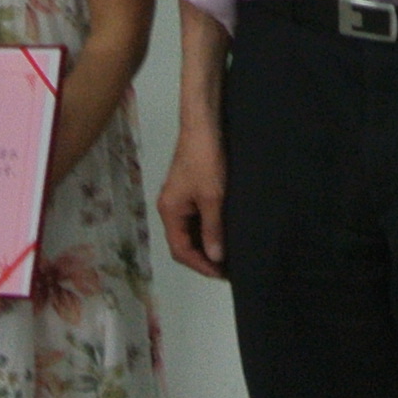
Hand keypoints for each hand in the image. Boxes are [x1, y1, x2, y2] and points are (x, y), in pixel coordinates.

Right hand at [157, 119, 229, 279]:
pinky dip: (208, 228)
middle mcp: (170, 207)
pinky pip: (197, 217)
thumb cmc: (205, 160)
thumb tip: (215, 257)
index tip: (221, 274)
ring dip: (206, 243)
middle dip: (203, 257)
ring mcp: (180, 198)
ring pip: (191, 230)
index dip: (200, 265)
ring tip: (228, 253)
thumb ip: (213, 229)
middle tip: (227, 268)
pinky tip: (224, 231)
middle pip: (183, 242)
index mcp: (170, 211)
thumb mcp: (212, 197)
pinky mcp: (190, 189)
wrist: (204, 124)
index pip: (180, 250)